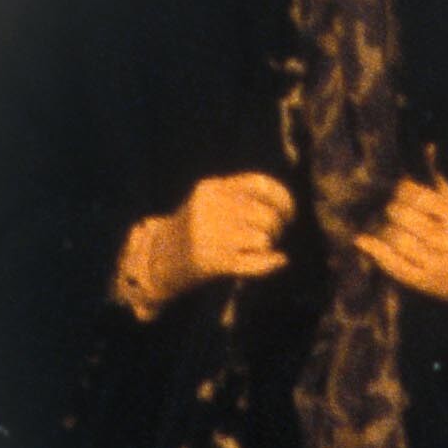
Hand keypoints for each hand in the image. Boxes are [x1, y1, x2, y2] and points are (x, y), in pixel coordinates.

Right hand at [118, 173, 295, 315]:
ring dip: (269, 245)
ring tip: (261, 248)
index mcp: (212, 188)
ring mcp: (207, 235)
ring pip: (263, 238)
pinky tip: (277, 260)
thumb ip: (245, 197)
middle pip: (266, 215)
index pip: (261, 184)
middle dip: (278, 227)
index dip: (284, 200)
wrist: (159, 258)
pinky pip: (254, 262)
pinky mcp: (209, 261)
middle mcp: (208, 208)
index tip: (288, 214)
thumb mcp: (214, 203)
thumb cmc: (198, 229)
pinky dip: (270, 263)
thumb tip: (288, 208)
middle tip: (272, 236)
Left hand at [356, 177, 447, 321]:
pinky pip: (395, 267)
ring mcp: (441, 266)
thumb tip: (426, 146)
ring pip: (396, 240)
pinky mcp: (432, 286)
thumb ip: (442, 182)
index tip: (396, 185)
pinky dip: (375, 252)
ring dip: (380, 226)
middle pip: (402, 216)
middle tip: (385, 202)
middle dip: (390, 206)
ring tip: (375, 218)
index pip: (418, 195)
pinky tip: (362, 240)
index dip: (401, 188)